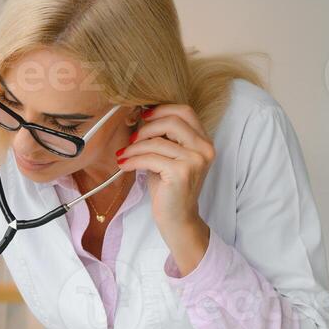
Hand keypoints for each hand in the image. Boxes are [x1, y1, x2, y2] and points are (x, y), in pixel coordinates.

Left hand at [117, 103, 215, 240]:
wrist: (177, 219)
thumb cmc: (170, 188)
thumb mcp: (168, 157)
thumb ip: (163, 137)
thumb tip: (141, 117)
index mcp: (204, 141)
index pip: (185, 111)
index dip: (162, 109)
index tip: (143, 116)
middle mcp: (204, 148)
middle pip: (173, 121)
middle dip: (147, 128)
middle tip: (131, 139)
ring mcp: (195, 160)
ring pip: (157, 141)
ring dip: (134, 147)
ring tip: (123, 154)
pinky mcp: (181, 172)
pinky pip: (150, 158)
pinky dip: (133, 160)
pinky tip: (124, 164)